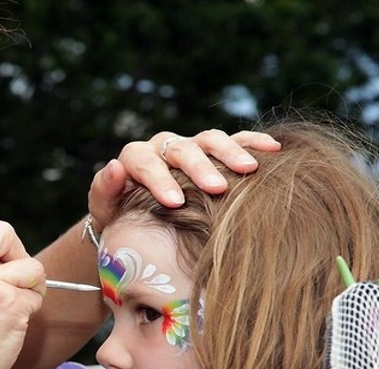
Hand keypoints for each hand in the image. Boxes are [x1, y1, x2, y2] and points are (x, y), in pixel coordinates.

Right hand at [0, 214, 45, 368]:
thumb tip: (4, 252)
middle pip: (4, 230)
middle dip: (16, 254)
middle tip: (11, 282)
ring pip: (31, 264)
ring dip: (29, 286)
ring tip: (12, 308)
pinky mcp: (9, 304)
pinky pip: (36, 294)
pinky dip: (30, 310)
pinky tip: (11, 326)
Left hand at [88, 129, 281, 230]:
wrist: (137, 218)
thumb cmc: (120, 218)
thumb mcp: (105, 210)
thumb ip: (105, 190)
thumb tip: (115, 166)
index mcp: (136, 158)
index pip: (145, 161)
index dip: (159, 179)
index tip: (175, 201)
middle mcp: (164, 146)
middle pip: (182, 149)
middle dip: (200, 167)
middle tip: (217, 188)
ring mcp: (191, 146)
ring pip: (211, 140)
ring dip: (230, 152)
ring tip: (250, 169)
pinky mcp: (214, 152)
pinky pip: (236, 140)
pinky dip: (253, 142)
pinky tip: (274, 149)